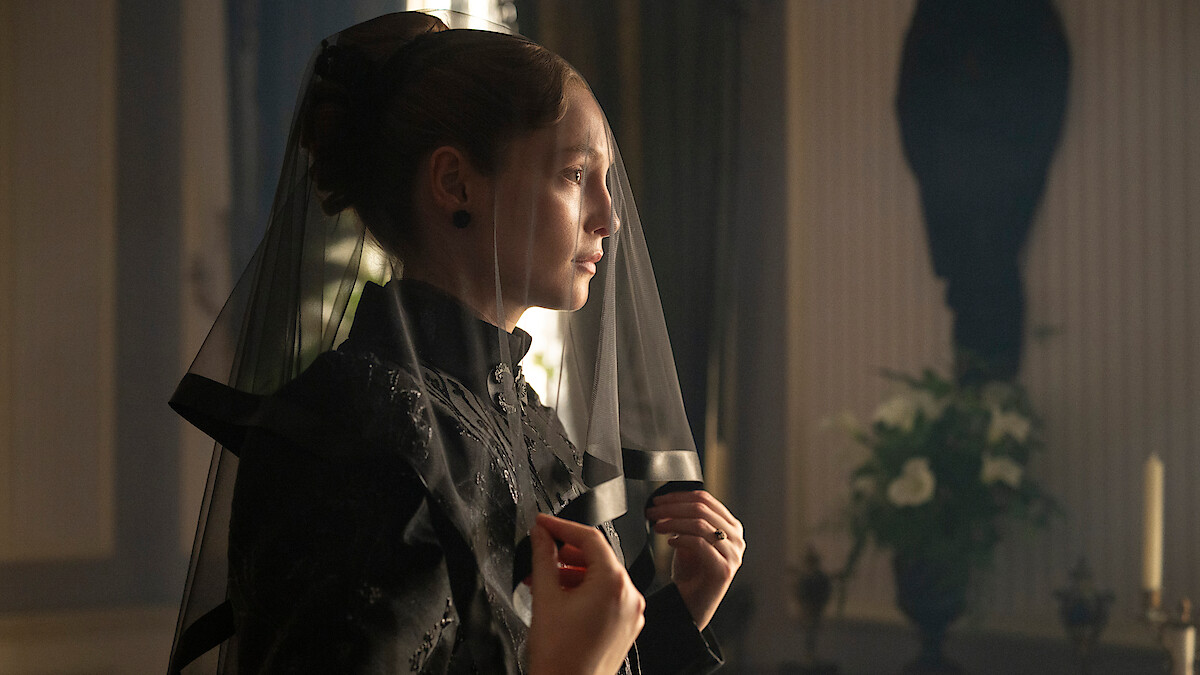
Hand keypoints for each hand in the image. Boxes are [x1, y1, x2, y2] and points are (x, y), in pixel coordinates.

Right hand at [527, 513, 644, 674]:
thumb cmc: (560, 658)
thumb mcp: (545, 597)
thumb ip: (543, 557)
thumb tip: (541, 534)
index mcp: (613, 584)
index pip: (589, 538)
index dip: (562, 526)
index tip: (543, 523)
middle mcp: (629, 596)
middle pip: (597, 557)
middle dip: (565, 553)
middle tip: (541, 549)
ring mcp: (631, 613)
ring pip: (601, 578)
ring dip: (572, 573)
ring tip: (544, 578)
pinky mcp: (626, 627)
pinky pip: (607, 597)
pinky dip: (584, 590)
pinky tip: (561, 596)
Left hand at [645, 490, 744, 629]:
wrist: (692, 604)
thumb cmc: (691, 572)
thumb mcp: (688, 539)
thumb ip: (685, 520)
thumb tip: (667, 501)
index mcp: (730, 526)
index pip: (705, 499)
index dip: (678, 496)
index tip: (658, 500)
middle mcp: (736, 537)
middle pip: (702, 509)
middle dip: (672, 508)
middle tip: (653, 512)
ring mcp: (733, 553)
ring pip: (700, 524)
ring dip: (673, 522)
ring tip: (657, 527)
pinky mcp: (724, 568)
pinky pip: (700, 544)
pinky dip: (681, 539)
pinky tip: (670, 542)